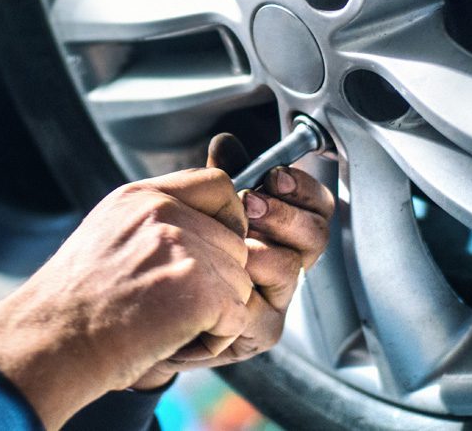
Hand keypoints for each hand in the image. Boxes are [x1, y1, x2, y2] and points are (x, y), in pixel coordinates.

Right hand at [0, 163, 251, 428]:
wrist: (52, 340)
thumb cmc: (75, 299)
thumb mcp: (108, 231)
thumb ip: (154, 217)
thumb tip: (197, 221)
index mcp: (143, 195)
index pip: (219, 186)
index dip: (227, 221)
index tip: (208, 252)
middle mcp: (165, 213)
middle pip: (235, 242)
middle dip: (218, 280)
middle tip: (174, 305)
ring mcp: (183, 248)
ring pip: (240, 281)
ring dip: (216, 312)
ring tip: (169, 324)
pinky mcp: (199, 289)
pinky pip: (238, 315)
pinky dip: (215, 338)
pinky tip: (175, 339)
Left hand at [130, 133, 334, 389]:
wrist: (155, 303)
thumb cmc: (187, 250)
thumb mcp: (203, 206)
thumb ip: (222, 175)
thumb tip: (226, 143)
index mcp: (282, 227)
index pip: (316, 205)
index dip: (303, 188)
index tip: (274, 176)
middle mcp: (286, 260)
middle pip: (316, 234)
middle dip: (285, 214)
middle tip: (252, 203)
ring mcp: (277, 297)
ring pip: (289, 267)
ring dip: (259, 247)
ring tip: (231, 240)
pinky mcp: (262, 330)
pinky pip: (265, 308)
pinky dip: (241, 288)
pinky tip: (219, 275)